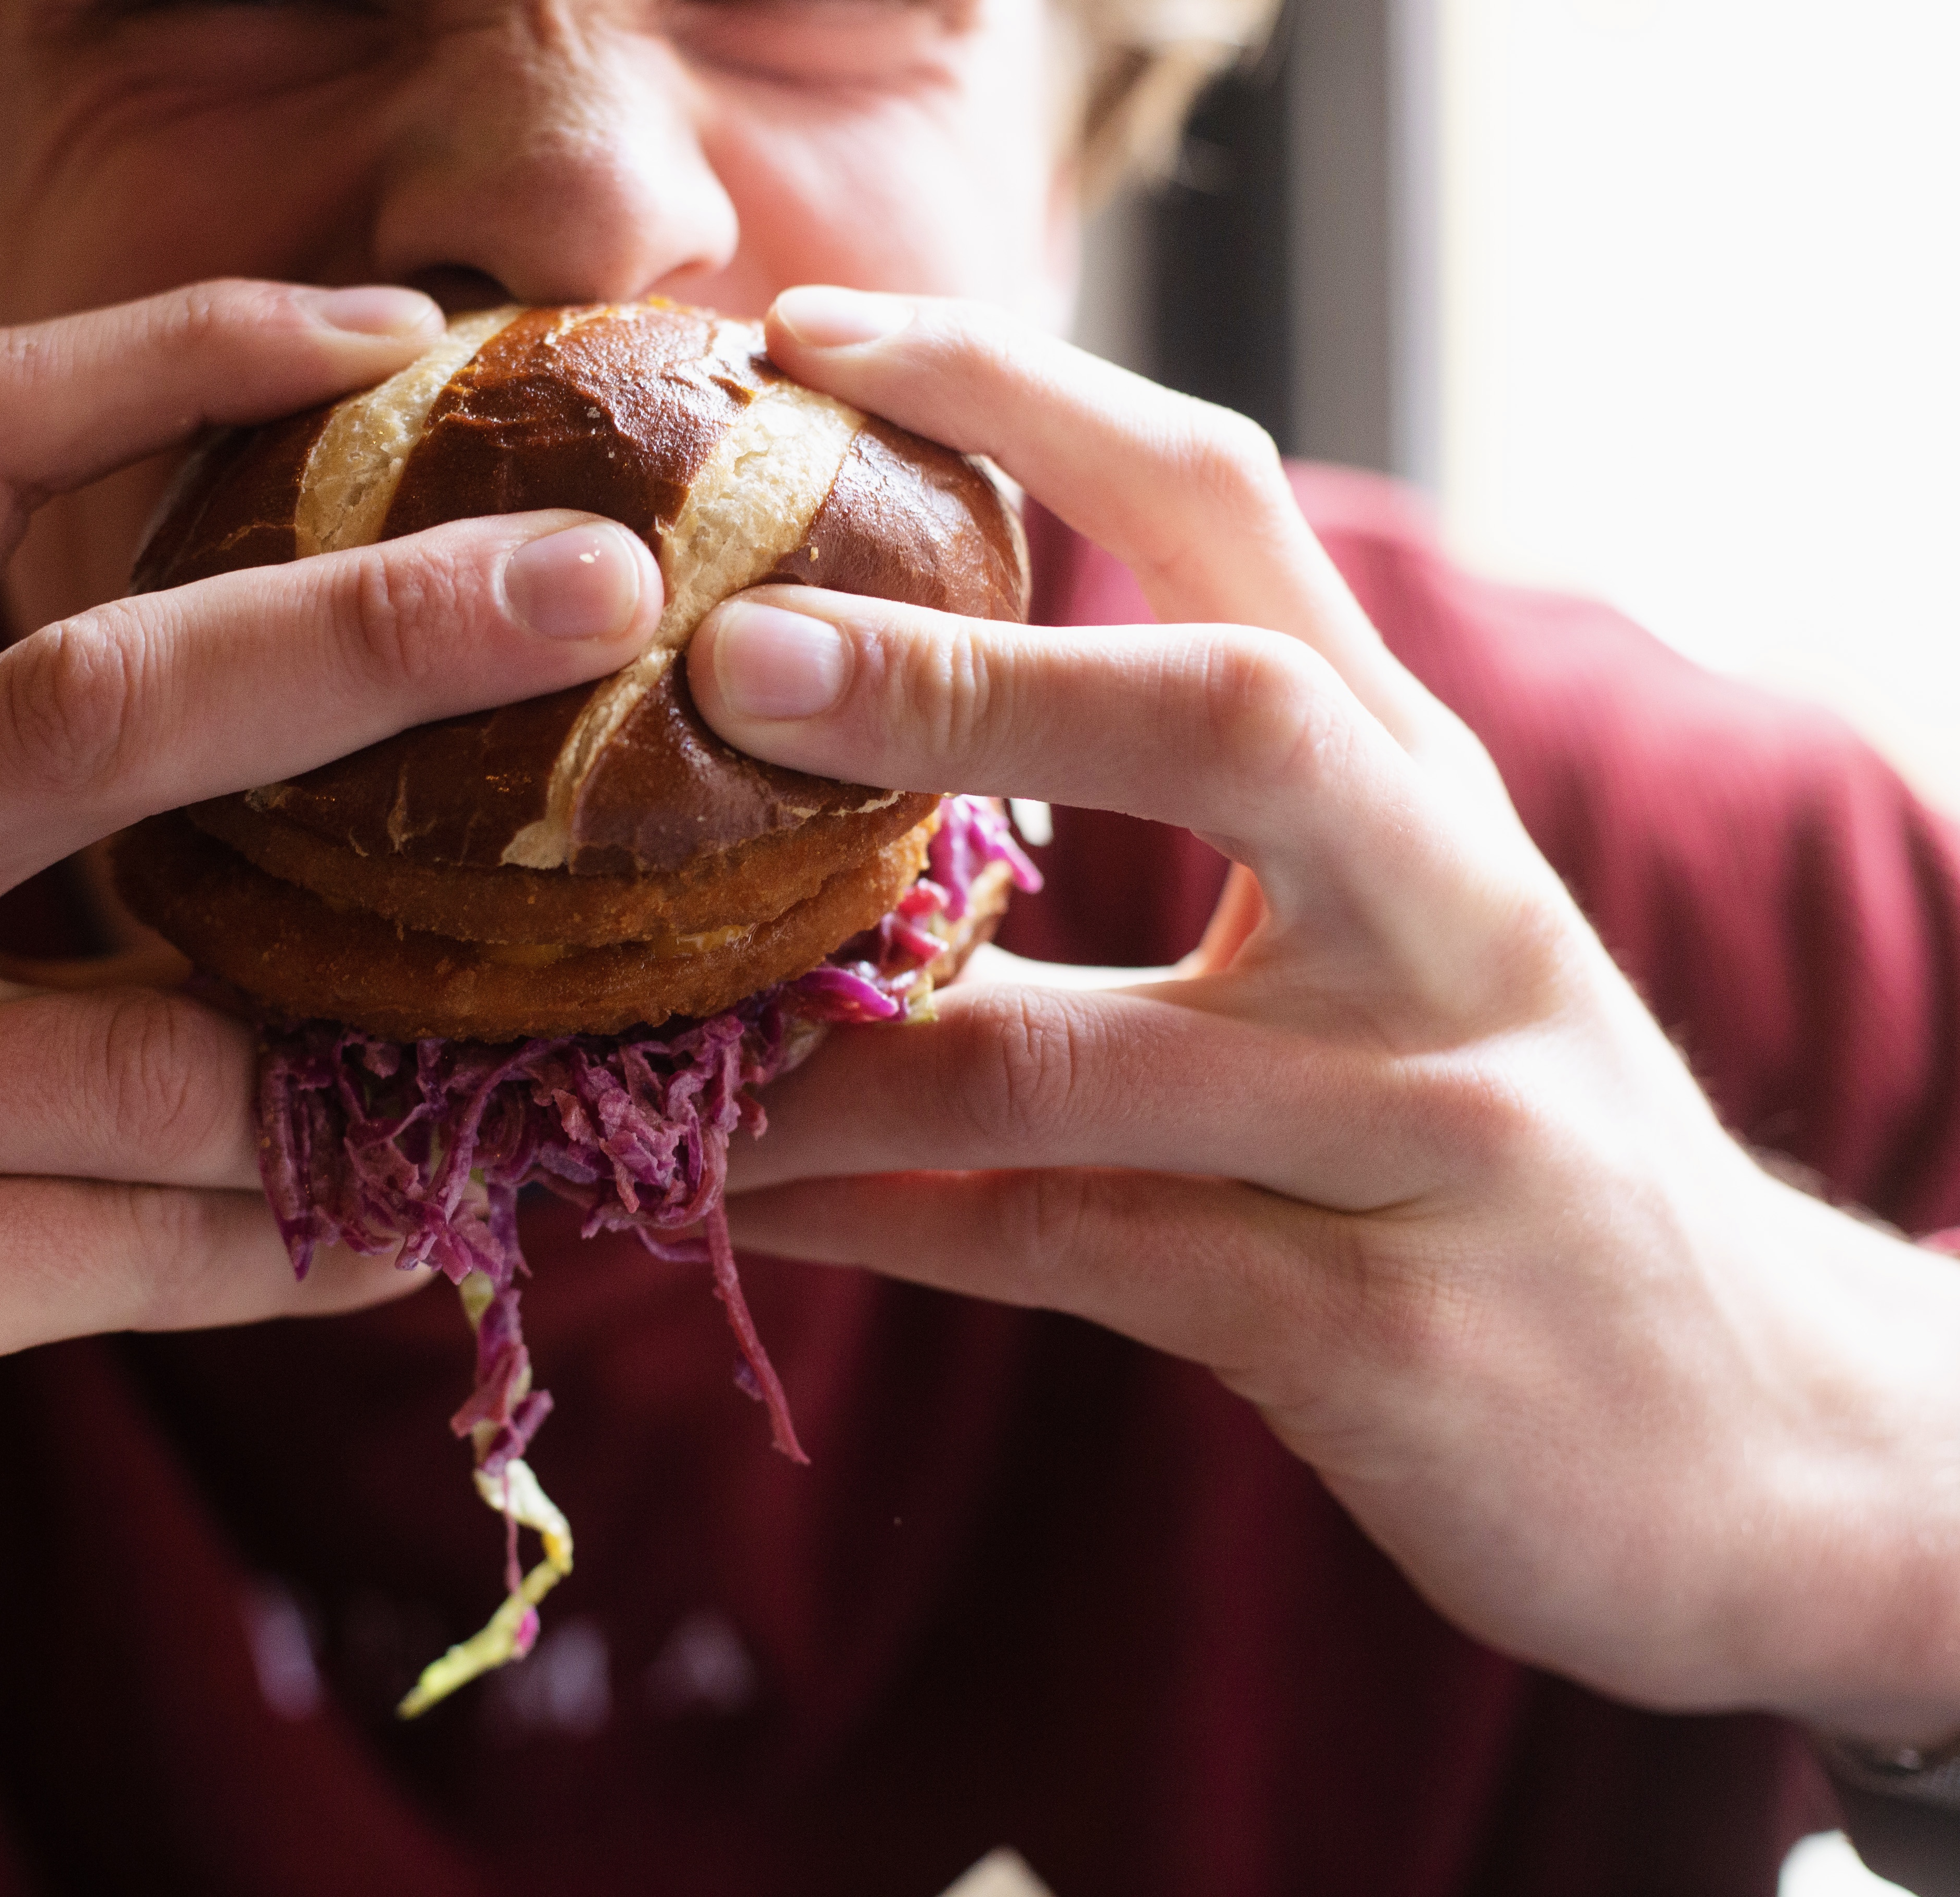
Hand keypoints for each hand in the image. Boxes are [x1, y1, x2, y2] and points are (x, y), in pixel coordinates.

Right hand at [0, 279, 664, 1893]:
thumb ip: (11, 852)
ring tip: (538, 1073)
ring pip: (184, 1047)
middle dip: (385, 628)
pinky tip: (409, 1240)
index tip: (393, 337)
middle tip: (608, 594)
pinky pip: (167, 1239)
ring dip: (385, 1069)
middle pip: (101, 691)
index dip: (183, 347)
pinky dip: (320, 1242)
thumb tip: (349, 801)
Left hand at [693, 286, 1959, 1745]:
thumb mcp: (1383, 939)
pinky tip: (728, 1196)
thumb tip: (849, 751)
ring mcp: (1430, 1123)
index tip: (810, 336)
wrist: (1746, 1437)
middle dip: (966, 682)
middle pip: (1226, 716)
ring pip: (1064, 1060)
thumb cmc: (1481, 1139)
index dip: (1019, 393)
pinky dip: (866, 1220)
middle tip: (726, 656)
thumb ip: (1187, 827)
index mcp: (1414, 784)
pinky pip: (1059, 1246)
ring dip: (815, 1060)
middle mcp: (1444, 914)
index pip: (1225, 505)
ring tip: (612, 1041)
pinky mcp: (1374, 1323)